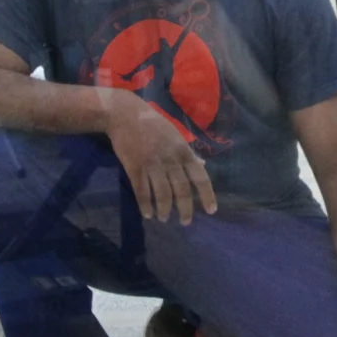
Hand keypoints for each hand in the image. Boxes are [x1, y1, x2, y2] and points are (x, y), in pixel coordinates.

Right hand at [107, 93, 216, 223]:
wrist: (125, 114)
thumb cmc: (153, 124)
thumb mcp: (176, 135)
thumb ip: (189, 152)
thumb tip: (202, 165)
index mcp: (183, 151)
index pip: (200, 177)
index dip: (207, 195)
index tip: (211, 211)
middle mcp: (171, 160)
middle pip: (182, 190)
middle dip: (185, 209)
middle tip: (185, 222)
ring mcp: (152, 164)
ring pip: (162, 194)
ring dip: (164, 210)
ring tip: (164, 218)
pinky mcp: (135, 167)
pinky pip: (142, 191)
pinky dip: (145, 205)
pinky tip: (147, 214)